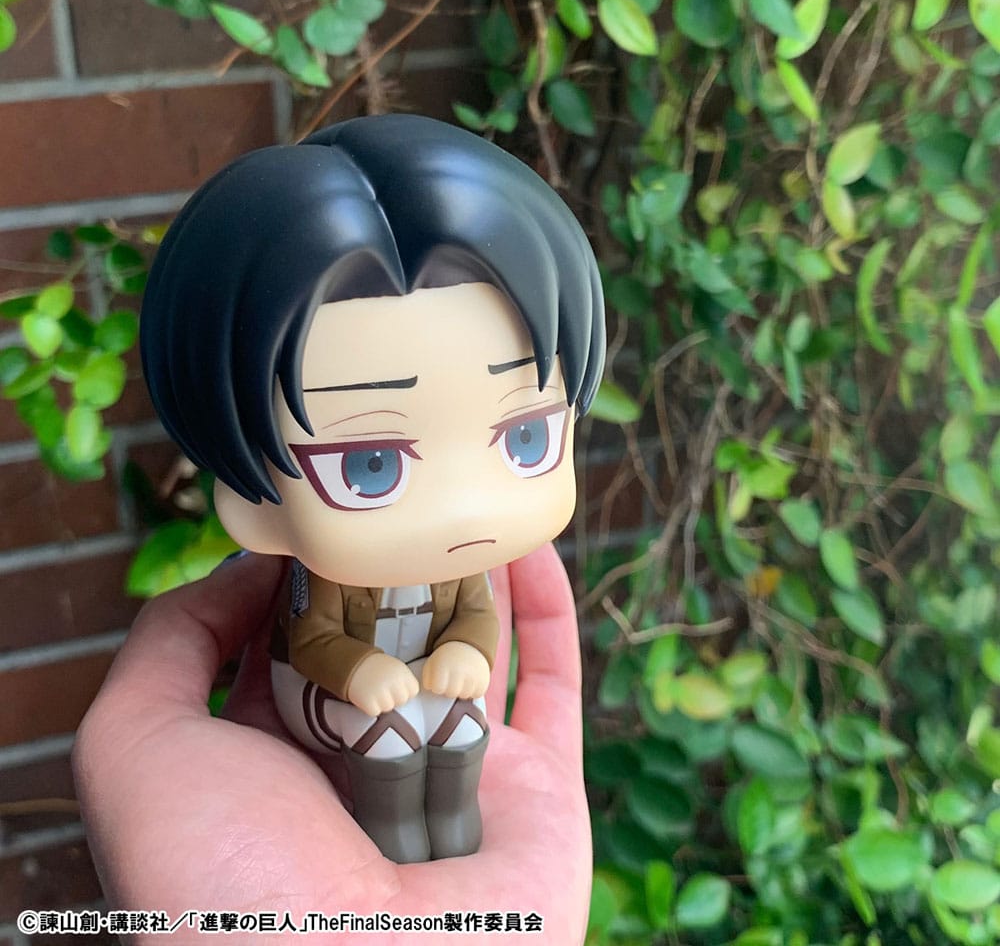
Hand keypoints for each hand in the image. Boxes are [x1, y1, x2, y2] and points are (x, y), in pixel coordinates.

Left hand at [73, 545, 590, 942]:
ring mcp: (459, 769)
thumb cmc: (224, 873)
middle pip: (393, 634)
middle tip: (407, 494)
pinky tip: (531, 545)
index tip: (324, 507)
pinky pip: (552, 678)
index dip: (306, 569)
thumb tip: (257, 569)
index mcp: (279, 752)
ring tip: (473, 499)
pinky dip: (548, 608)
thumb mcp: (136, 744)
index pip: (295, 635)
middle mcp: (371, 758)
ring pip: (476, 644)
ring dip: (477, 573)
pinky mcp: (539, 785)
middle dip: (398, 564)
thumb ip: (172, 640)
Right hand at [346, 651, 418, 715]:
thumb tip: (410, 695)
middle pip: (402, 701)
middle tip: (383, 691)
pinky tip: (367, 696)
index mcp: (402, 671)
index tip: (396, 687)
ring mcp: (380, 691)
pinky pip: (375, 712)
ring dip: (382, 703)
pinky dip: (370, 707)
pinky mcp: (367, 700)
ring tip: (374, 692)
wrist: (352, 663)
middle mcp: (393, 681)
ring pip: (389, 708)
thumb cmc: (375, 667)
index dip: (405, 691)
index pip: (413, 691)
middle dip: (394, 698)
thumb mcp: (395, 667)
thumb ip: (405, 681)